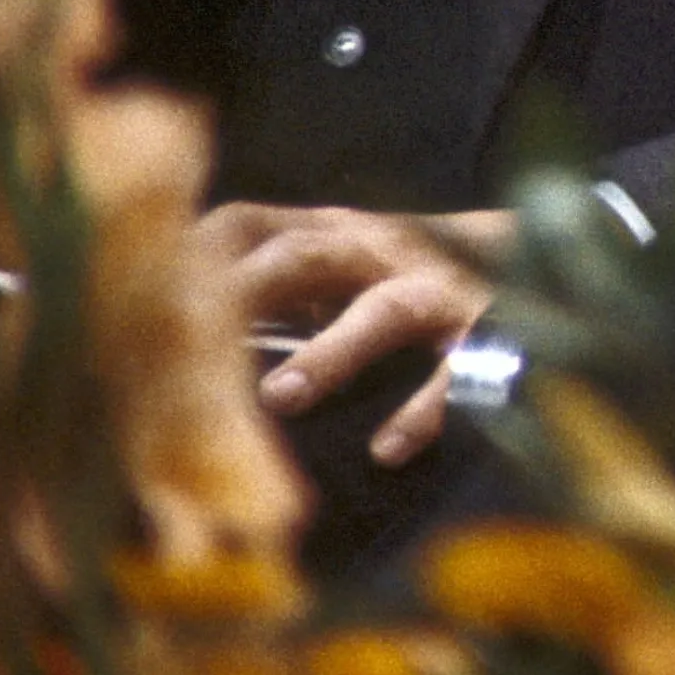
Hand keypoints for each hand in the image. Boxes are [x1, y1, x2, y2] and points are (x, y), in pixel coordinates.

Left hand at [194, 202, 514, 466]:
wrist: (545, 248)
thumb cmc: (410, 272)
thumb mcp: (341, 262)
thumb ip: (274, 286)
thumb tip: (166, 340)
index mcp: (333, 232)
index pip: (244, 226)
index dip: (184, 260)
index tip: (128, 309)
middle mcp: (382, 252)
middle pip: (301, 259)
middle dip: (239, 297)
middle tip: (179, 350)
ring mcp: (439, 290)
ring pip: (381, 313)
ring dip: (329, 353)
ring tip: (280, 398)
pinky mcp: (493, 333)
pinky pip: (460, 371)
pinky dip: (425, 408)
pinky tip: (388, 448)